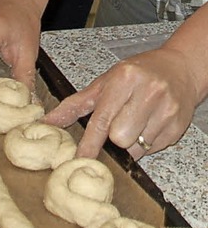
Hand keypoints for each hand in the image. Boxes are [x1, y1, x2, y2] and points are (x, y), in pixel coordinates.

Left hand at [42, 48, 201, 159]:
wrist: (179, 69)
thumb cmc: (135, 76)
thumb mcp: (103, 84)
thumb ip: (74, 105)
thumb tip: (48, 122)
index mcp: (125, 80)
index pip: (102, 120)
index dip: (89, 143)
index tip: (80, 159)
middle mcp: (149, 93)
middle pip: (120, 137)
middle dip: (114, 138)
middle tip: (117, 124)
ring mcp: (167, 110)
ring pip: (137, 148)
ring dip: (130, 143)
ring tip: (134, 122)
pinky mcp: (178, 125)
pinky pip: (153, 149)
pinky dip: (145, 143)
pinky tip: (148, 125)